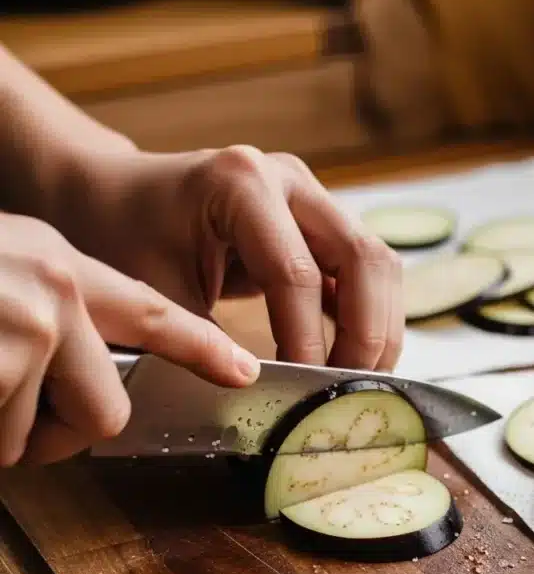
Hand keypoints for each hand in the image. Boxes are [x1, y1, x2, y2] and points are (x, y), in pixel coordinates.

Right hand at [0, 212, 259, 466]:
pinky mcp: (1, 367)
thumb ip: (74, 322)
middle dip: (61, 429)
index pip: (149, 315)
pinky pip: (10, 447)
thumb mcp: (13, 278)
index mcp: (63, 268)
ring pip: (51, 437)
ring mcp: (30, 325)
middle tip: (12, 410)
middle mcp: (57, 288)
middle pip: (107, 411)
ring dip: (10, 434)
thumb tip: (124, 377)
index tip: (243, 373)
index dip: (199, 349)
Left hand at [64, 145, 404, 370]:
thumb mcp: (155, 295)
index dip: (310, 342)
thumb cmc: (124, 237)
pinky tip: (353, 359)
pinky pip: (362, 272)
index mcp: (242, 184)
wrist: (115, 198)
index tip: (307, 392)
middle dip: (366, 334)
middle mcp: (288, 180)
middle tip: (349, 391)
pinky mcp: (318, 223)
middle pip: (364, 258)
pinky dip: (366, 317)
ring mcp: (310, 197)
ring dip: (378, 327)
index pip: (299, 275)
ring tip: (359, 381)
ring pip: (378, 263)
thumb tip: (261, 394)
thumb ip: (208, 344)